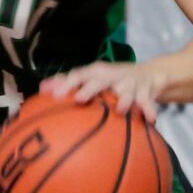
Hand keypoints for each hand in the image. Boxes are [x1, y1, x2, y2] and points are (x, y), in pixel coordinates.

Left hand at [47, 62, 164, 115]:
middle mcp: (111, 75)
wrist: (149, 74)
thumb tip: (42, 89)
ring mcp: (130, 81)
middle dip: (90, 88)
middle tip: (80, 99)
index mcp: (95, 72)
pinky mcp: (146, 90)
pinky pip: (147, 102)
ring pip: (126, 89)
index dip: (66, 83)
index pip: (78, 75)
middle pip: (99, 79)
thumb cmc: (112, 80)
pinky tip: (150, 120)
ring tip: (120, 109)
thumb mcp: (92, 79)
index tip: (54, 95)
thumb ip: (68, 83)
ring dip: (123, 98)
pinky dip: (149, 110)